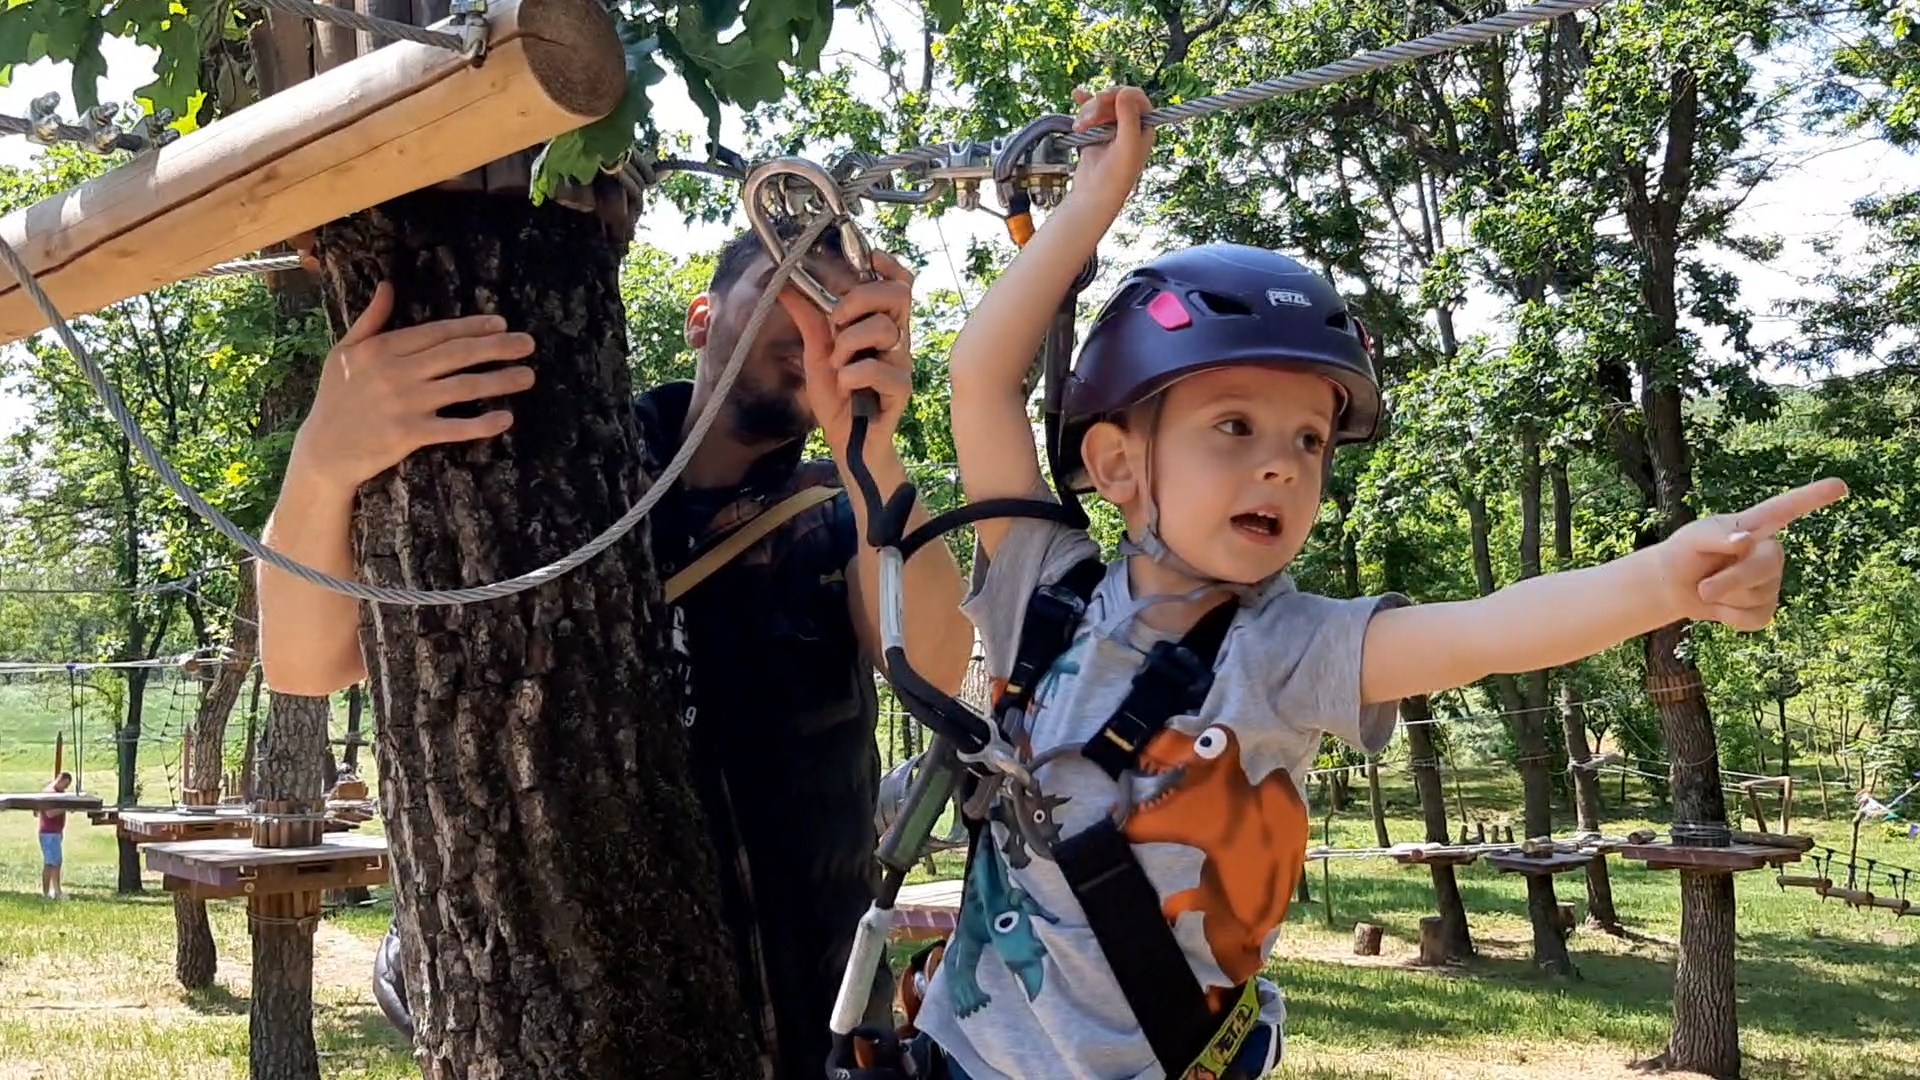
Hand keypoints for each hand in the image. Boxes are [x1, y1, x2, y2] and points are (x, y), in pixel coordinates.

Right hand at [289, 281, 535, 495]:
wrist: (323, 450)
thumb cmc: (335, 399)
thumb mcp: (343, 352)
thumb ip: (370, 320)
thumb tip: (387, 286)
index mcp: (381, 349)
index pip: (436, 333)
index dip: (471, 327)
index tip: (500, 324)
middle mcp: (396, 372)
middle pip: (456, 354)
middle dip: (496, 347)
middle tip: (528, 343)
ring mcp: (404, 403)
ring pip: (462, 387)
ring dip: (499, 380)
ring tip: (527, 375)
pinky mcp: (409, 434)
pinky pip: (453, 427)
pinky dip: (481, 423)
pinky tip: (505, 418)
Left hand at [778, 250, 916, 458]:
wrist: (847, 442)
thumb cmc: (837, 396)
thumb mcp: (816, 352)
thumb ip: (809, 319)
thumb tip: (785, 285)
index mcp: (879, 325)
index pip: (898, 285)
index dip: (888, 267)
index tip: (870, 258)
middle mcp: (896, 340)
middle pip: (897, 296)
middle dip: (861, 298)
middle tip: (837, 320)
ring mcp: (901, 363)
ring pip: (884, 330)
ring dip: (849, 344)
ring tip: (838, 366)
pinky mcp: (901, 389)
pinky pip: (877, 369)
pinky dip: (852, 376)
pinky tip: (846, 388)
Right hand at [1069, 85, 1155, 205]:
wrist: (1094, 196)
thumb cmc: (1116, 176)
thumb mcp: (1127, 146)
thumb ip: (1128, 118)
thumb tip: (1125, 91)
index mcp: (1144, 127)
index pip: (1136, 98)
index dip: (1121, 94)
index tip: (1105, 98)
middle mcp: (1130, 126)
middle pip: (1115, 99)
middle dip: (1099, 105)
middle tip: (1089, 118)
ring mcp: (1111, 128)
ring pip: (1100, 106)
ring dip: (1087, 112)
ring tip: (1079, 128)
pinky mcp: (1095, 132)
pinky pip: (1090, 112)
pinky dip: (1083, 106)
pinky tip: (1077, 95)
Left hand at [1652, 477, 1848, 629]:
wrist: (1675, 586)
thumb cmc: (1686, 553)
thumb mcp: (1692, 538)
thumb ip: (1716, 535)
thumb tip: (1747, 539)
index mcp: (1756, 526)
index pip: (1787, 509)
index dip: (1813, 497)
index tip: (1840, 485)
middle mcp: (1770, 552)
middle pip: (1765, 567)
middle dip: (1731, 580)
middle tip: (1702, 588)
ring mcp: (1771, 581)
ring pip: (1756, 595)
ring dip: (1724, 597)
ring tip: (1709, 587)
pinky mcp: (1766, 608)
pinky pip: (1755, 619)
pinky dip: (1730, 618)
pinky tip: (1721, 608)